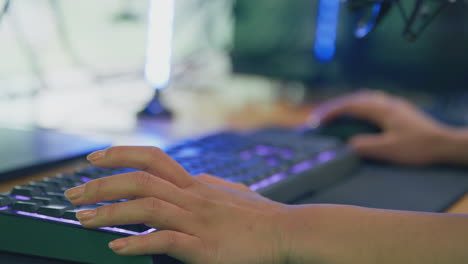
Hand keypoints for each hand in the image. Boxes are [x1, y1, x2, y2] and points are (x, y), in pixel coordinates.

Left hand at [65, 146, 290, 263]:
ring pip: (146, 207)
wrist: (286, 231)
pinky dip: (139, 244)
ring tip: (83, 219)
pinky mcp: (204, 247)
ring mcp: (197, 220)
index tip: (94, 157)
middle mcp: (192, 197)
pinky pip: (166, 240)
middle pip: (140, 180)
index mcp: (195, 184)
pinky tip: (118, 248)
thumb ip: (206, 186)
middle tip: (72, 193)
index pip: (152, 158)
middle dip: (101, 184)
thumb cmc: (258, 215)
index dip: (120, 153)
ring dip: (109, 212)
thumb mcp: (229, 192)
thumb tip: (193, 180)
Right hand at [310, 91, 453, 165]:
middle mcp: (386, 103)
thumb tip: (347, 144)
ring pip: (364, 99)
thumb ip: (365, 146)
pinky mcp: (399, 111)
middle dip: (336, 107)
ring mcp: (394, 105)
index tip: (316, 121)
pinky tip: (359, 117)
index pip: (350, 106)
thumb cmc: (418, 148)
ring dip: (347, 106)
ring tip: (336, 116)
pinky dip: (359, 108)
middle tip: (321, 118)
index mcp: (382, 109)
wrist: (446, 144)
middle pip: (355, 99)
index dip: (331, 112)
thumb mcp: (389, 150)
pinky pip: (372, 104)